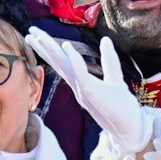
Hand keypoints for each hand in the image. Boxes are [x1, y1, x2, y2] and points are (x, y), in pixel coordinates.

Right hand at [27, 28, 147, 155]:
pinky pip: (81, 76)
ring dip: (52, 52)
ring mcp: (83, 91)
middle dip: (43, 47)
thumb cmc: (122, 106)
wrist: (131, 128)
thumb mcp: (115, 78)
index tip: (35, 34)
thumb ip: (109, 60)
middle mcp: (78, 85)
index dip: (48, 48)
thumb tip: (105, 39)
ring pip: (64, 67)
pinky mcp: (93, 95)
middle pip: (57, 62)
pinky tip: (67, 48)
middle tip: (29, 32)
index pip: (61, 61)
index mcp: (80, 81)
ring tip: (39, 37)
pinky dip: (74, 62)